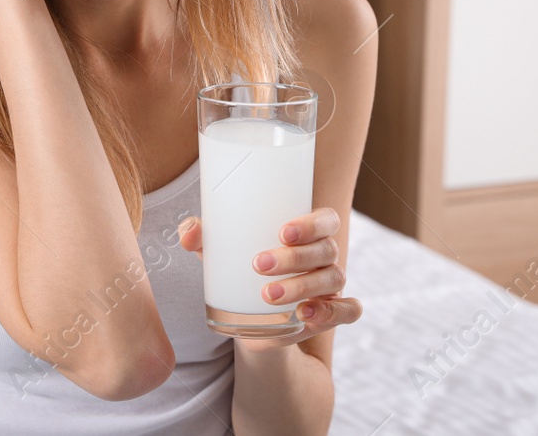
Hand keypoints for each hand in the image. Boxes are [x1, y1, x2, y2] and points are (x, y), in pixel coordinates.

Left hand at [177, 207, 360, 351]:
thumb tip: (189, 233)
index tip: (282, 232)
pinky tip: (305, 315)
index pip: (325, 219)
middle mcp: (325, 256)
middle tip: (259, 264)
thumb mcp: (219, 253)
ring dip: (302, 286)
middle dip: (295, 257)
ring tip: (268, 295)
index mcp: (307, 233)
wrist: (246, 318)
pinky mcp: (330, 314)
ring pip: (334, 279)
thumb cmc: (238, 269)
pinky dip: (332, 312)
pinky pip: (348, 311)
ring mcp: (331, 286)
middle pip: (327, 249)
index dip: (311, 224)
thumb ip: (202, 238)